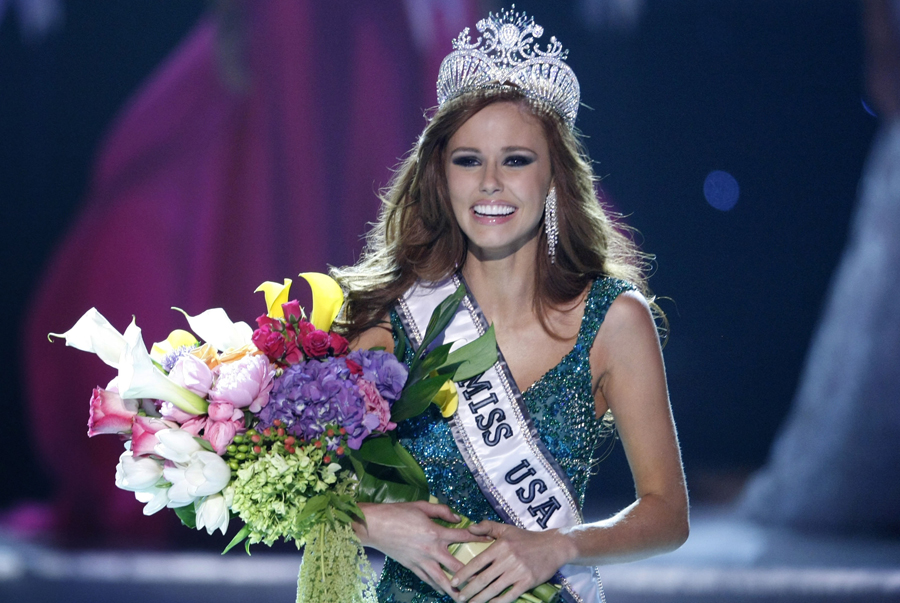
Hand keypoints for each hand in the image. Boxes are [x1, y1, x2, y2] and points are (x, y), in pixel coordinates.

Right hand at [355, 501, 490, 597]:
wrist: (375, 525)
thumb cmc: (398, 512)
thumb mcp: (422, 506)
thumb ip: (442, 511)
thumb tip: (457, 517)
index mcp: (435, 533)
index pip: (462, 536)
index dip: (478, 538)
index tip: (491, 543)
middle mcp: (431, 550)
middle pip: (455, 566)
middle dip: (470, 575)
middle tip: (482, 582)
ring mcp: (421, 561)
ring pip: (441, 579)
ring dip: (453, 590)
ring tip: (464, 598)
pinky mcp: (411, 567)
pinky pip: (426, 579)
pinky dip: (435, 586)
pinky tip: (442, 591)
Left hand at [451, 521, 573, 602]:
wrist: (554, 546)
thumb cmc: (527, 538)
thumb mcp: (507, 529)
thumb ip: (487, 527)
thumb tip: (469, 528)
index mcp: (500, 546)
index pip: (477, 562)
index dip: (464, 573)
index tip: (454, 581)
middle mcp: (507, 559)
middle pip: (483, 578)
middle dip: (468, 590)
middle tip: (458, 597)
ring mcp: (518, 572)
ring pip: (494, 589)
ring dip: (480, 598)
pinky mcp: (527, 582)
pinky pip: (510, 595)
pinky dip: (498, 602)